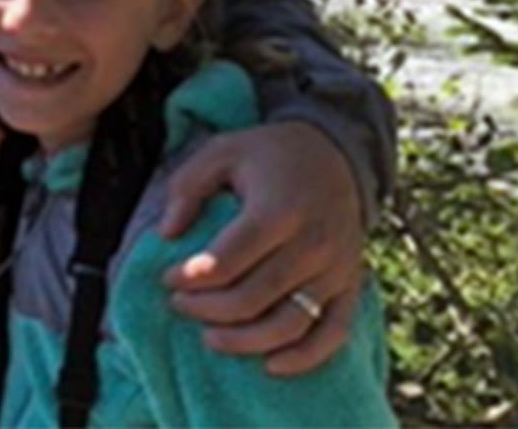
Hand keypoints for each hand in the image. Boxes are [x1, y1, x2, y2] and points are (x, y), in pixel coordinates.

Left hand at [158, 121, 364, 375]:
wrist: (336, 153)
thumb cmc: (268, 154)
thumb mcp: (221, 151)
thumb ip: (187, 187)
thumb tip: (166, 235)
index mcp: (278, 209)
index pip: (228, 261)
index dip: (191, 278)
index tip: (167, 279)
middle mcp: (313, 243)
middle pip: (254, 298)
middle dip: (208, 310)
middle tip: (180, 306)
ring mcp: (337, 268)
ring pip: (290, 323)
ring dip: (245, 341)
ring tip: (210, 338)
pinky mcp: (351, 285)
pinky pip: (333, 333)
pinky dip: (305, 358)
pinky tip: (271, 366)